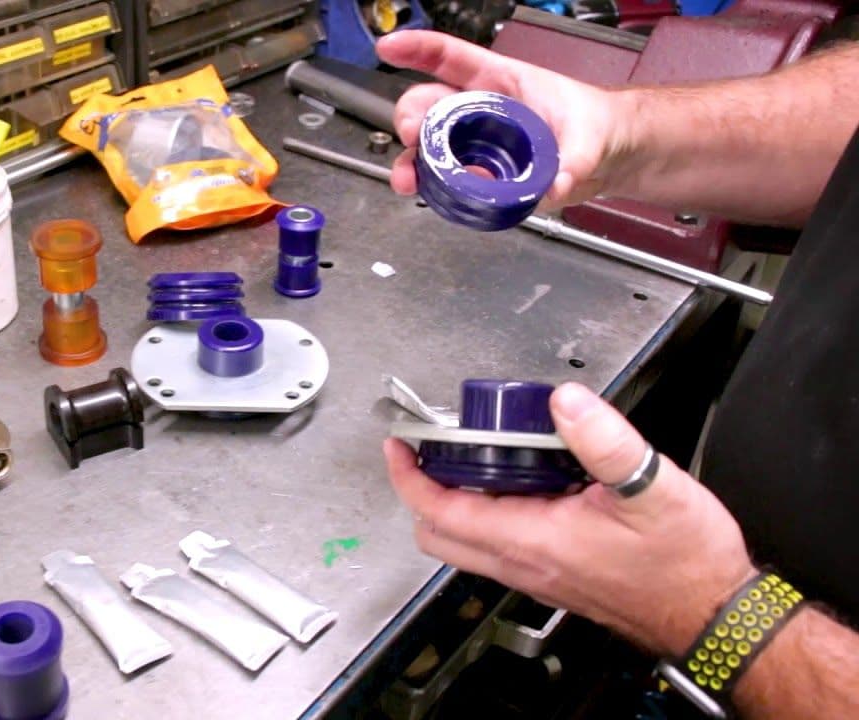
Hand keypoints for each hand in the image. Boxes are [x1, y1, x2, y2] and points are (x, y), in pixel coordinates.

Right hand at [375, 31, 635, 210]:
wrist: (608, 157)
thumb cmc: (597, 126)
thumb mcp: (590, 137)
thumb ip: (574, 162)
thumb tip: (556, 185)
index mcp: (501, 81)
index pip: (451, 57)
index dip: (417, 49)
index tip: (389, 48)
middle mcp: (480, 110)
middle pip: (428, 105)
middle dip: (411, 119)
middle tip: (413, 136)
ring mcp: (476, 142)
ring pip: (428, 146)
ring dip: (411, 162)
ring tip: (408, 180)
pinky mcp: (480, 172)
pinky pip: (445, 177)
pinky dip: (433, 187)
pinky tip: (432, 196)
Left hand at [384, 382, 755, 656]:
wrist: (715, 613)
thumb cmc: (686, 564)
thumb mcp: (651, 488)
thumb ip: (603, 440)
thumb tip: (566, 403)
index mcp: (534, 540)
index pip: (442, 512)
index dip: (410, 477)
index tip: (399, 447)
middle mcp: (525, 564)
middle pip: (439, 534)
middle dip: (421, 492)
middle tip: (426, 453)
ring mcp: (536, 575)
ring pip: (465, 544)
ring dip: (455, 504)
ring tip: (469, 459)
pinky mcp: (552, 576)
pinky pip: (498, 548)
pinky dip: (488, 516)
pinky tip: (520, 484)